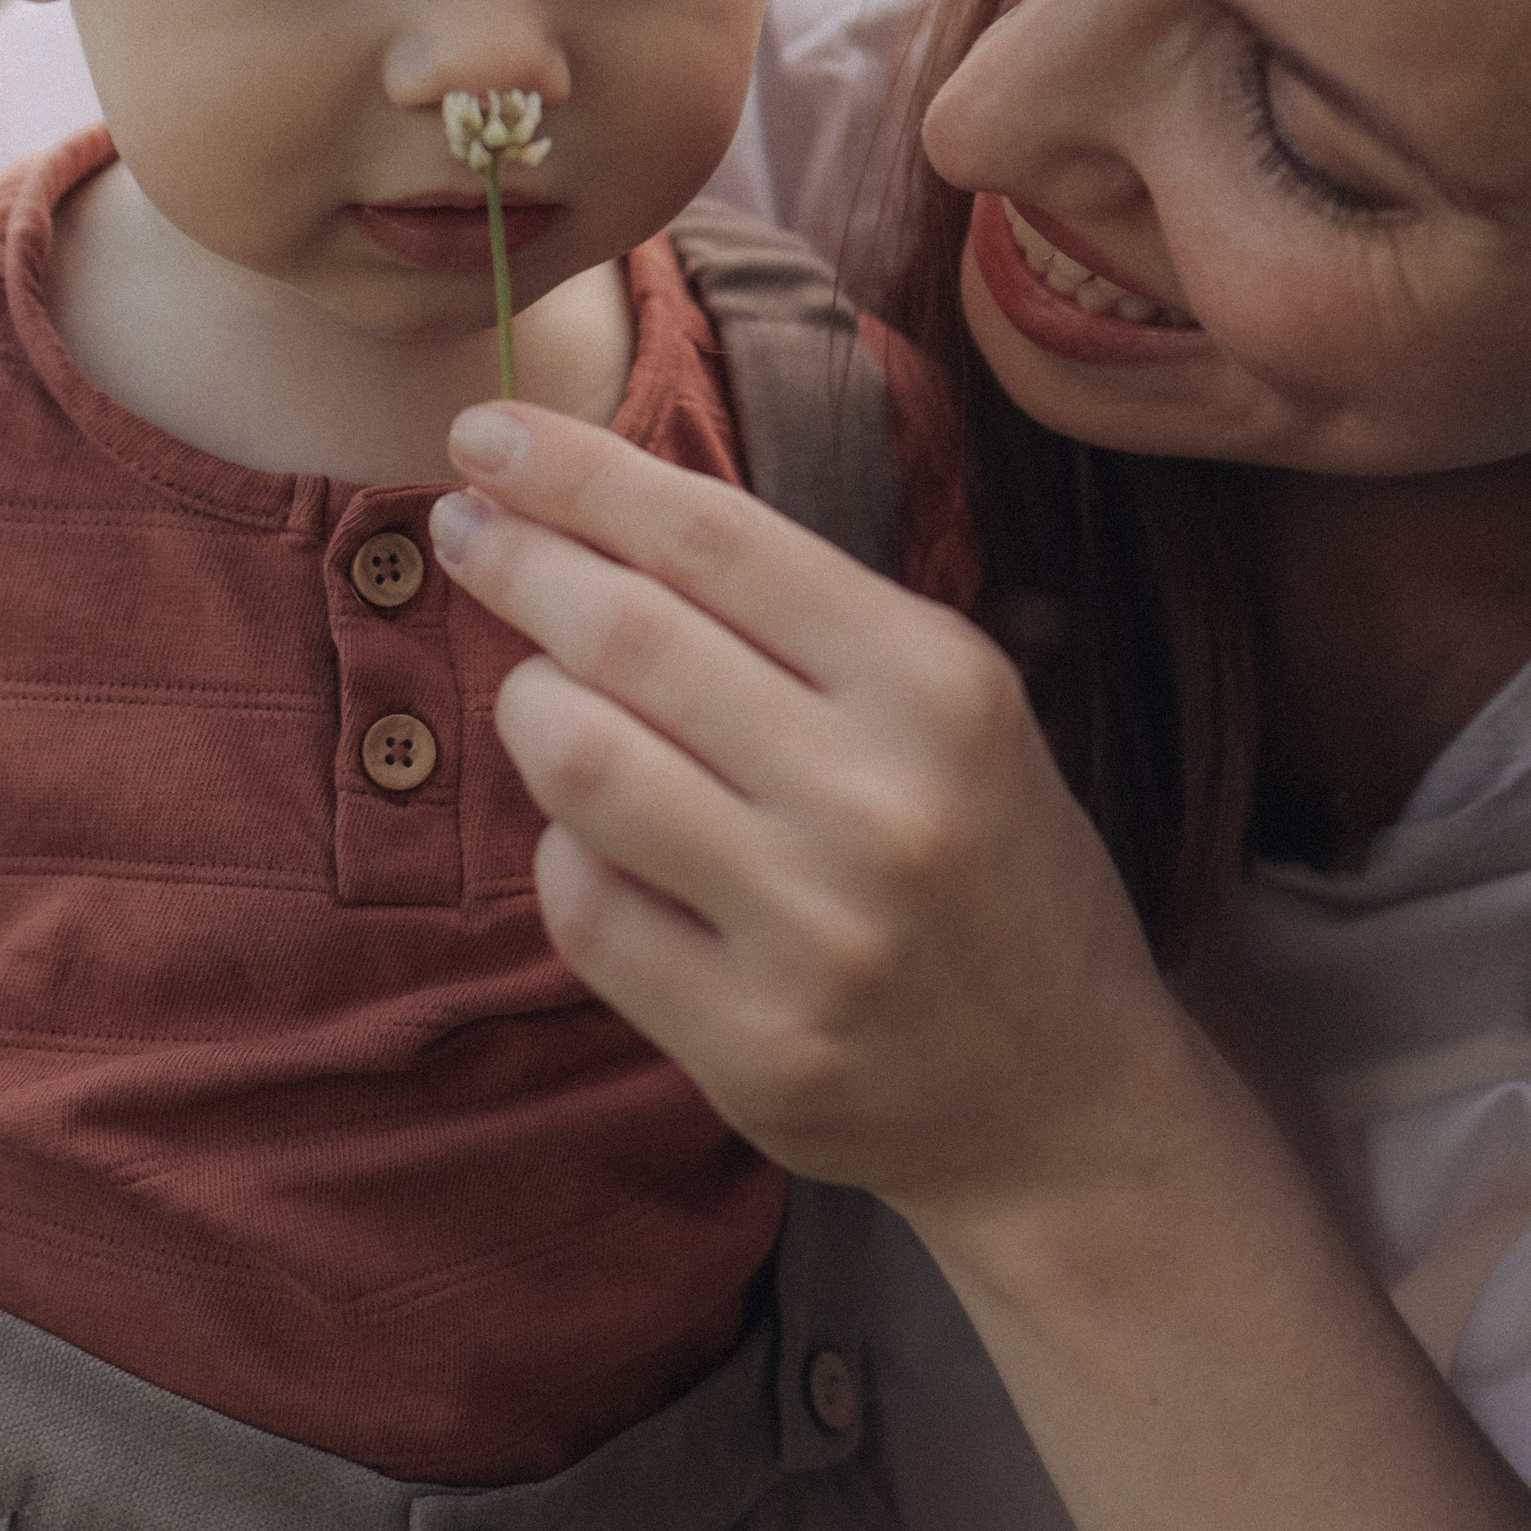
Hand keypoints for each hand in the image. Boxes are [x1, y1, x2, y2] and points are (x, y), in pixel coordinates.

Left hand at [431, 401, 1204, 1223]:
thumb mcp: (957, 710)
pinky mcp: (753, 1047)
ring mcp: (815, 935)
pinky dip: (565, 852)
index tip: (487, 430)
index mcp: (939, 687)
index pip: (717, 536)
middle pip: (629, 639)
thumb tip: (601, 508)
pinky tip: (592, 838)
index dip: (579, 472)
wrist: (1068, 1100)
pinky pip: (586, 910)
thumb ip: (805, 620)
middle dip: (519, 562)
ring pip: (584, 768)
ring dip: (530, 709)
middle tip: (463, 529)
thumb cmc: (990, 865)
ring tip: (540, 694)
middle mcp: (880, 802)